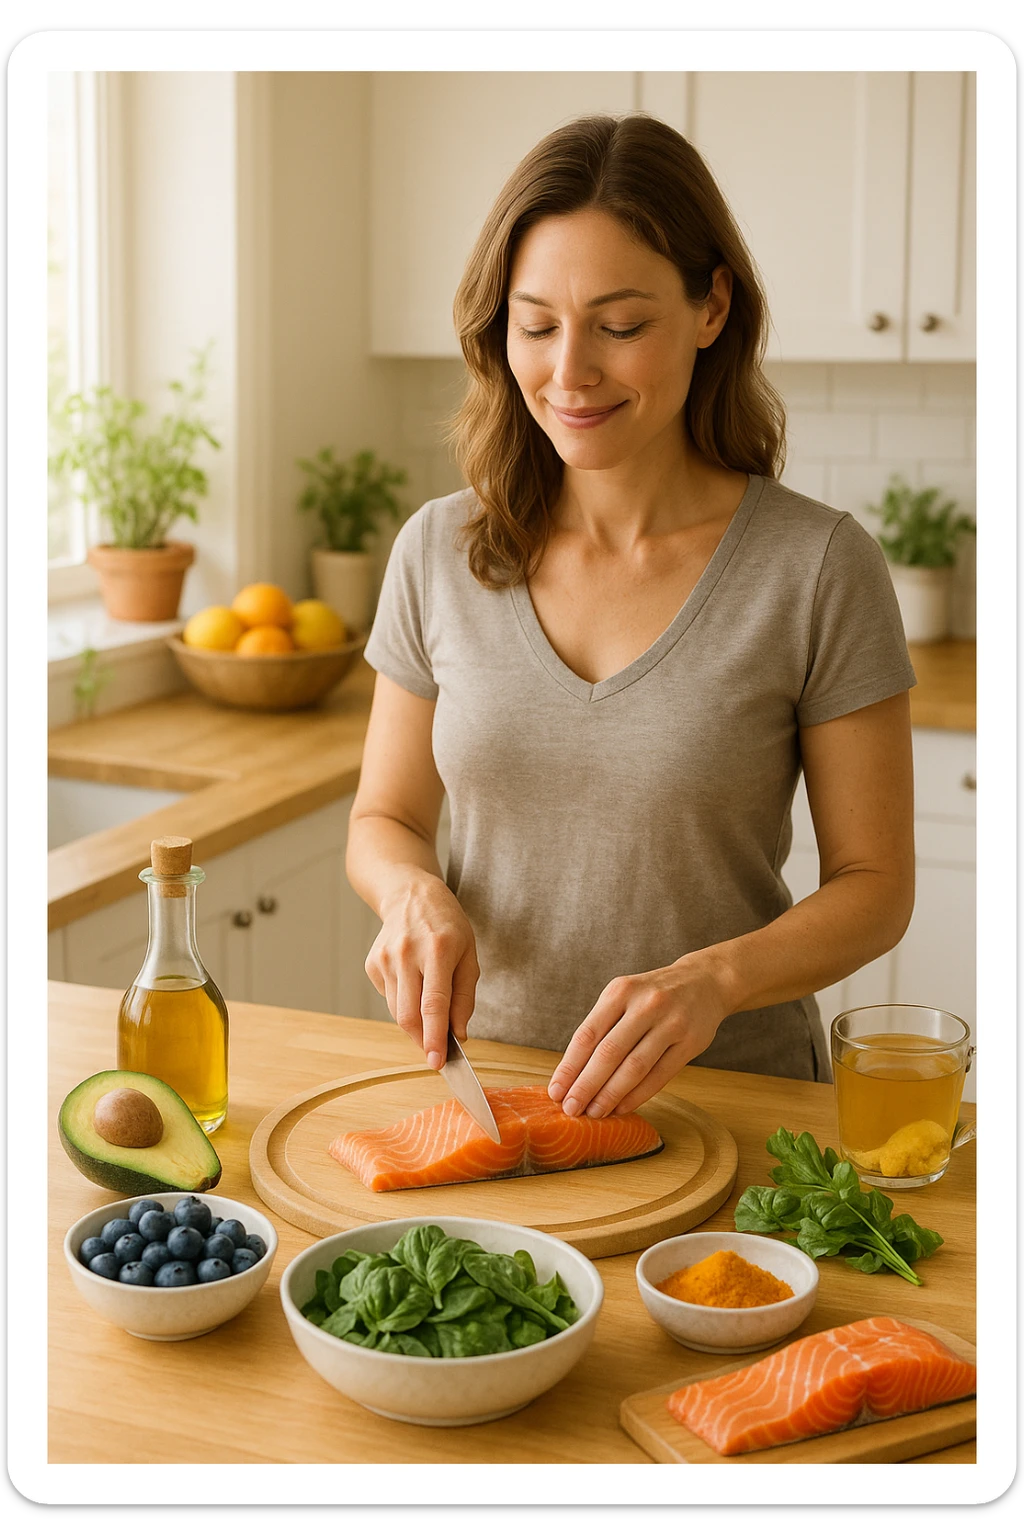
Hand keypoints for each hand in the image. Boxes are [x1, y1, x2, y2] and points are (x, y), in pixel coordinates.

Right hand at [364, 874, 479, 1069]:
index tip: (436, 1062)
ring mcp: (385, 959)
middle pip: (409, 1015)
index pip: (434, 1004)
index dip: (434, 1037)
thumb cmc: (447, 926)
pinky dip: (403, 1003)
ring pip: (397, 1012)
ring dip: (414, 1024)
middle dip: (422, 1040)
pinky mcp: (373, 964)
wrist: (410, 895)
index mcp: (438, 950)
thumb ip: (464, 998)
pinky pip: (389, 998)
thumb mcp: (469, 955)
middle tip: (435, 1051)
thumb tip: (457, 1034)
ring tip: (430, 1012)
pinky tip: (413, 984)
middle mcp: (407, 954)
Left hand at [547, 956, 728, 1117]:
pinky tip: (621, 1107)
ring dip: (610, 1095)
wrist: (705, 982)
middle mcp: (645, 1004)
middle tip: (571, 1109)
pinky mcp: (691, 1043)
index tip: (555, 1092)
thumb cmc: (653, 995)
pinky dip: (638, 1095)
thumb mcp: (624, 995)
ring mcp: (671, 1023)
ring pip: (634, 1067)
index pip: (587, 1034)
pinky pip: (659, 1076)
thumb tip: (572, 1073)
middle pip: (608, 1053)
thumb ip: (601, 1026)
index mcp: (620, 991)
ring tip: (594, 1113)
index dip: (569, 1067)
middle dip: (586, 1086)